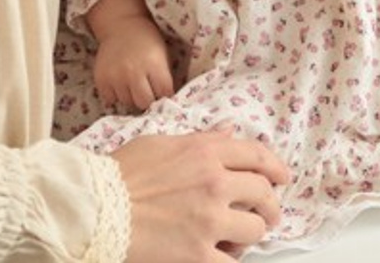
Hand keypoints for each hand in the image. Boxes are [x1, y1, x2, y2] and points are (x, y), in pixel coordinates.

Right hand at [93, 17, 173, 111]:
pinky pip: (110, 99)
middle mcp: (134, 72)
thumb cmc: (147, 40)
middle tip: (147, 91)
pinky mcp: (101, 79)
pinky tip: (120, 82)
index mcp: (154, 64)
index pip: (164, 93)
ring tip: (132, 83)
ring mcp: (116, 76)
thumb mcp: (163, 54)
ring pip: (127, 102)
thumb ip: (164, 77)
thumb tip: (166, 101)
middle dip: (148, 99)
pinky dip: (115, 94)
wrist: (121, 25)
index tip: (163, 92)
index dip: (165, 94)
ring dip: (131, 97)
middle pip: (144, 103)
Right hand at [112, 129, 290, 262]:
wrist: (97, 209)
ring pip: (255, 229)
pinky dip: (230, 260)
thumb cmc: (123, 174)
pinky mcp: (199, 256)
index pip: (256, 155)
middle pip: (263, 192)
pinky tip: (222, 256)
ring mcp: (210, 221)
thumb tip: (228, 131)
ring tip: (241, 237)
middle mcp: (215, 183)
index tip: (282, 177)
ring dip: (251, 234)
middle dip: (270, 204)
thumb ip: (201, 139)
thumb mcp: (163, 143)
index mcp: (206, 151)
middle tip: (268, 214)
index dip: (275, 167)